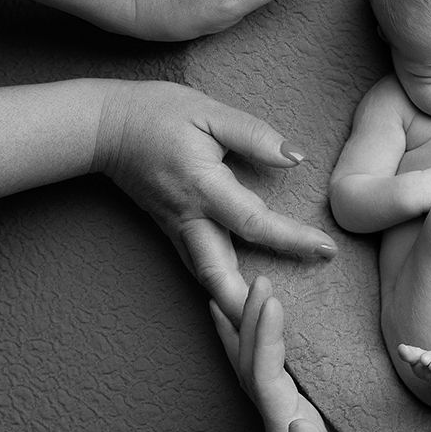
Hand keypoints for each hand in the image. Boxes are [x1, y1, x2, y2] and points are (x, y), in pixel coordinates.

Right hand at [93, 80, 336, 319]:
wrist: (104, 127)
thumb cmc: (158, 114)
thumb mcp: (209, 112)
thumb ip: (254, 135)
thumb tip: (295, 158)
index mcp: (203, 187)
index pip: (254, 222)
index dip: (291, 239)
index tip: (326, 249)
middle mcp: (188, 217)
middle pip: (218, 274)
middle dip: (252, 301)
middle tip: (291, 314)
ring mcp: (177, 229)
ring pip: (206, 278)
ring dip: (234, 304)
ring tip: (271, 319)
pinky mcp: (172, 232)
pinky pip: (198, 267)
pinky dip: (220, 288)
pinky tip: (243, 299)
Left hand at [210, 278, 381, 431]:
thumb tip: (297, 428)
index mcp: (285, 427)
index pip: (267, 371)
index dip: (263, 333)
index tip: (267, 293)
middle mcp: (278, 418)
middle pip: (249, 358)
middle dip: (243, 315)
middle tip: (239, 271)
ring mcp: (283, 420)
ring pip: (254, 363)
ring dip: (243, 325)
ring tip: (235, 290)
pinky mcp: (296, 423)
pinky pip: (272, 373)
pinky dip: (262, 346)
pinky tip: (268, 334)